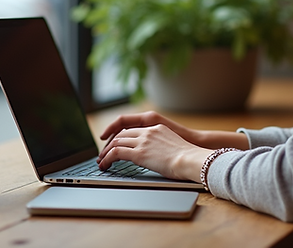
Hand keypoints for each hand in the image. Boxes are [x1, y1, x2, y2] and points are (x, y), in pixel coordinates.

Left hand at [99, 111, 249, 149]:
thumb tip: (159, 155)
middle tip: (103, 153)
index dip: (119, 134)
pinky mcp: (139, 153)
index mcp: (156, 127)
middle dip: (110, 144)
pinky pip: (116, 153)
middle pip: (121, 133)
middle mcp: (148, 131)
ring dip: (105, 152)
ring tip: (101, 161)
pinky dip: (106, 158)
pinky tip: (104, 165)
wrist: (192, 159)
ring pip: (116, 142)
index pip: (131, 127)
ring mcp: (143, 141)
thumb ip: (163, 145)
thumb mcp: (174, 145)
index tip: (112, 140)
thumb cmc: (188, 157)